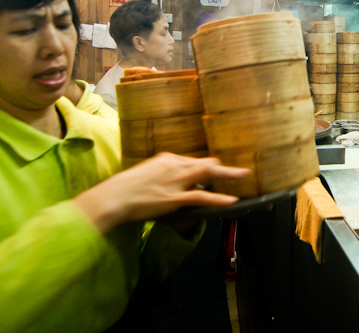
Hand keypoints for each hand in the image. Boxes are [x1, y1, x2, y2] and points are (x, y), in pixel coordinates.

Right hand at [73, 153, 249, 234]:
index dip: (207, 167)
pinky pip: (202, 197)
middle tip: (240, 170)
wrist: (114, 197)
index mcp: (166, 159)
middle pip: (205, 165)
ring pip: (207, 175)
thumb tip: (170, 184)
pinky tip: (231, 200)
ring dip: (228, 176)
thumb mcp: (145, 175)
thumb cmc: (125, 188)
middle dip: (223, 168)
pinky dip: (219, 198)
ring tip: (243, 175)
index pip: (192, 161)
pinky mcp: (174, 198)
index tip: (218, 168)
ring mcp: (175, 181)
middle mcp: (174, 165)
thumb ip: (161, 176)